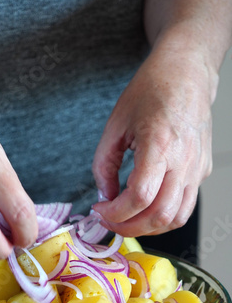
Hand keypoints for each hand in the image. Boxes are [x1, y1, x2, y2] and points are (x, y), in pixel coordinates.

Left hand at [92, 44, 214, 236]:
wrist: (186, 74)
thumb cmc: (152, 91)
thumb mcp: (114, 125)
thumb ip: (104, 165)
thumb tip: (104, 196)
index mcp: (159, 144)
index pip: (139, 197)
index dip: (115, 213)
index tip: (99, 209)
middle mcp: (183, 161)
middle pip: (159, 215)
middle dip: (128, 228)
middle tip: (109, 222)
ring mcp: (197, 168)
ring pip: (177, 218)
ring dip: (148, 227)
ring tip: (126, 220)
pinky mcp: (202, 171)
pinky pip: (185, 206)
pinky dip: (163, 216)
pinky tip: (145, 208)